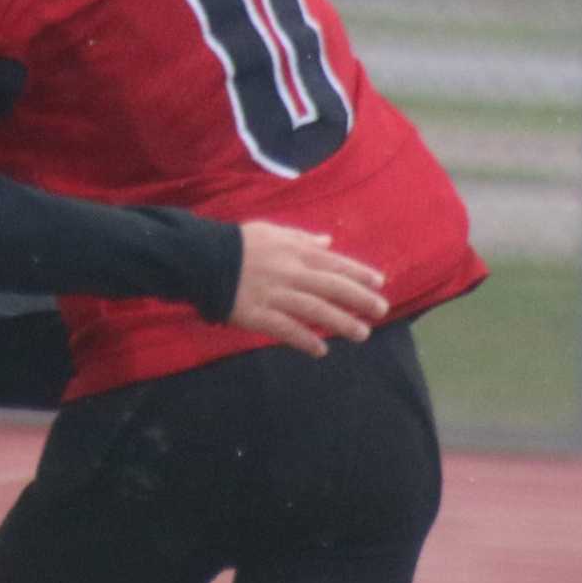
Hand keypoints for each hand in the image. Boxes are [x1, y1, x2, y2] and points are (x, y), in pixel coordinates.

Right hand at [229, 223, 387, 356]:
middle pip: (331, 287)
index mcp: (292, 251)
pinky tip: (321, 349)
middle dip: (359, 299)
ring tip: (361, 333)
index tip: (379, 282)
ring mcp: (274, 294)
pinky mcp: (257, 314)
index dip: (358, 273)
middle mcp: (289, 272)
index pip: (333, 262)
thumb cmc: (238, 244)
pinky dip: (305, 339)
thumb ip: (301, 238)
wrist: (200, 258)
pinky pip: (285, 329)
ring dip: (340, 322)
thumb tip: (328, 241)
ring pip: (314, 309)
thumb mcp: (271, 232)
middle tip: (381, 310)